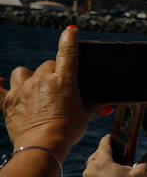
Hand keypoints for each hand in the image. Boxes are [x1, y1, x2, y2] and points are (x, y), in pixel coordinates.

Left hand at [1, 26, 99, 155]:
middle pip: (46, 66)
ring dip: (28, 77)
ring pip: (22, 73)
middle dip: (52, 73)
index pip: (68, 52)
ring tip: (33, 88)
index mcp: (64, 80)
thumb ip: (95, 107)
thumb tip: (107, 105)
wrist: (43, 146)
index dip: (69, 39)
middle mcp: (42, 80)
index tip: (70, 30)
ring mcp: (22, 89)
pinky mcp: (7, 102)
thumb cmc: (67, 131)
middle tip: (58, 89)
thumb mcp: (85, 116)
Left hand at [83, 136, 146, 176]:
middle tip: (124, 156)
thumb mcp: (141, 174)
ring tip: (118, 169)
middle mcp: (91, 168)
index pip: (104, 141)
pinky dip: (100, 174)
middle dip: (111, 152)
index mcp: (102, 161)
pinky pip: (92, 175)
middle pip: (98, 152)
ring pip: (94, 164)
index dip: (114, 138)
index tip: (122, 140)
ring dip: (104, 163)